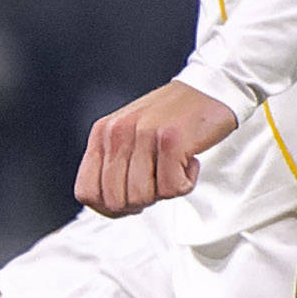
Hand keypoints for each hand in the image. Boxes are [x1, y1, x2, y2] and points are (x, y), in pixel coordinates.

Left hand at [78, 81, 239, 216]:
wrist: (210, 90)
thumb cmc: (172, 119)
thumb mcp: (129, 136)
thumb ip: (114, 164)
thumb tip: (110, 206)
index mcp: (102, 134)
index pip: (86, 192)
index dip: (108, 207)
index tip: (131, 199)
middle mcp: (117, 132)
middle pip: (115, 201)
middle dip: (139, 202)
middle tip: (159, 181)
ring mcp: (143, 135)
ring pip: (142, 197)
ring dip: (164, 191)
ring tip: (175, 167)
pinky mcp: (171, 140)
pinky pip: (172, 188)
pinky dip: (186, 183)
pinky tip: (190, 161)